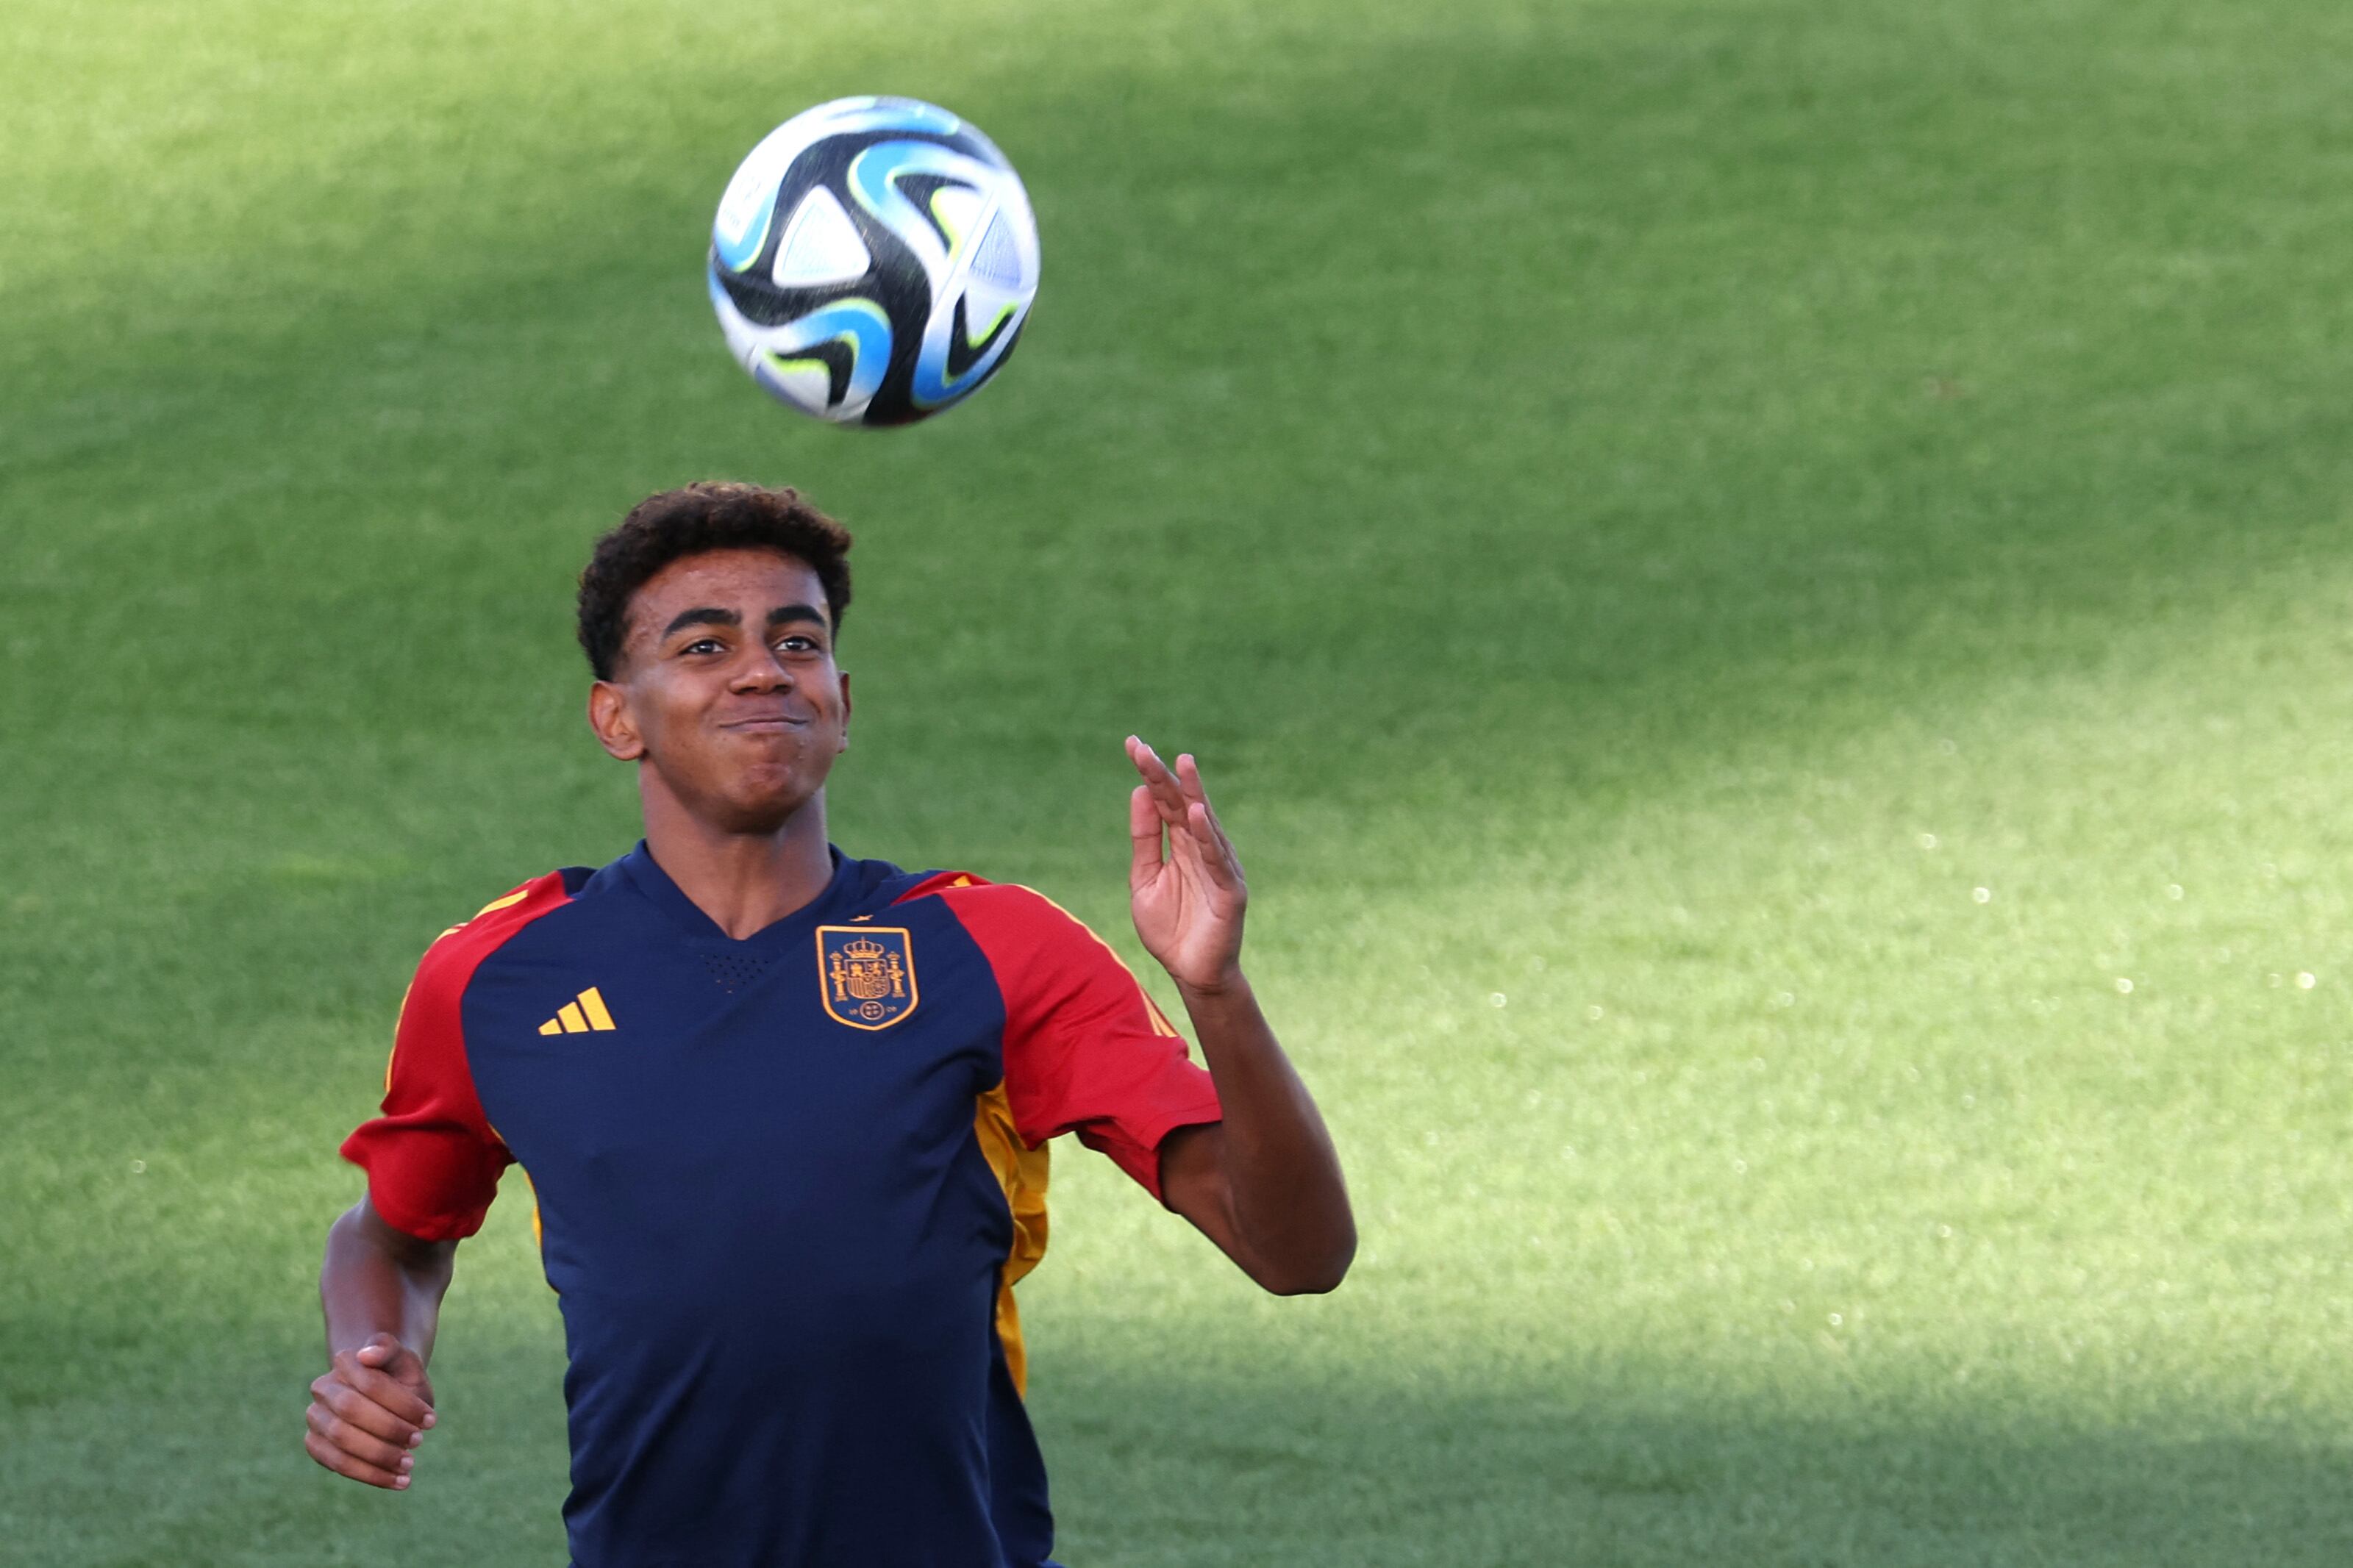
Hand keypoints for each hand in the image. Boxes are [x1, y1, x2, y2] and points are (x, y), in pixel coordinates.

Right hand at [305, 1332, 435, 1489]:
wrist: (385, 1391)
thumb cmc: (399, 1375)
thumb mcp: (405, 1359)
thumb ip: (389, 1349)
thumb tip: (366, 1354)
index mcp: (345, 1362)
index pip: (370, 1384)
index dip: (402, 1404)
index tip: (431, 1421)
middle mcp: (323, 1389)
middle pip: (351, 1412)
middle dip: (389, 1430)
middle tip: (419, 1442)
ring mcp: (315, 1418)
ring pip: (341, 1442)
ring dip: (379, 1457)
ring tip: (409, 1466)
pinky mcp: (315, 1444)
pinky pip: (337, 1464)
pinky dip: (370, 1475)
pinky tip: (398, 1481)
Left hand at [1126, 736, 1247, 993]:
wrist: (1192, 975)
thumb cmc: (1171, 929)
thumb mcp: (1145, 879)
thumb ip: (1145, 839)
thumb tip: (1138, 792)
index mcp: (1181, 844)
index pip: (1163, 801)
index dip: (1149, 774)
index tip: (1131, 744)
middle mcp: (1202, 848)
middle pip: (1181, 803)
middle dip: (1163, 775)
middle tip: (1142, 748)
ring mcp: (1219, 867)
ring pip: (1203, 824)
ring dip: (1192, 793)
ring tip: (1181, 763)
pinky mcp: (1230, 891)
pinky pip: (1217, 860)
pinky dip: (1206, 837)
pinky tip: (1195, 815)